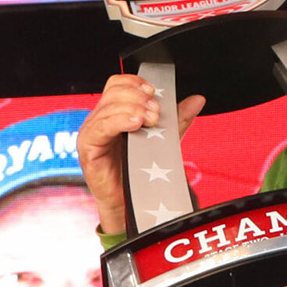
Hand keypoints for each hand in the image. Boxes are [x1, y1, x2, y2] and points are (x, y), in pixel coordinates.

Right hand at [78, 75, 204, 235]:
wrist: (132, 203)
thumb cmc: (141, 172)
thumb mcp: (164, 140)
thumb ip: (177, 119)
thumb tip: (197, 100)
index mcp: (114, 113)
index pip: (118, 84)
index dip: (135, 83)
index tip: (154, 92)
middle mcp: (100, 119)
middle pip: (114, 92)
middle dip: (138, 97)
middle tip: (156, 112)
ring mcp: (92, 132)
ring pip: (109, 107)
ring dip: (133, 108)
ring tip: (150, 120)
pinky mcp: (88, 147)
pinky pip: (100, 127)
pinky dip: (119, 120)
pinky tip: (135, 123)